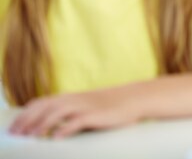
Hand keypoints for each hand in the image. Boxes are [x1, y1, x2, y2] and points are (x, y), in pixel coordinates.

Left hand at [9, 88, 139, 138]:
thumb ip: (68, 114)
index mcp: (69, 98)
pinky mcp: (96, 115)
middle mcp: (74, 100)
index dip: (24, 115)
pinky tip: (55, 138)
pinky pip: (77, 121)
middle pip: (44, 107)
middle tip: (16, 135)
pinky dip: (64, 129)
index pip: (40, 103)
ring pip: (57, 112)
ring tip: (31, 137)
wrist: (133, 98)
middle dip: (27, 121)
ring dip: (41, 124)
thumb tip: (51, 128)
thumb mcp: (86, 107)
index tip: (13, 129)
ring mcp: (84, 106)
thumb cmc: (109, 106)